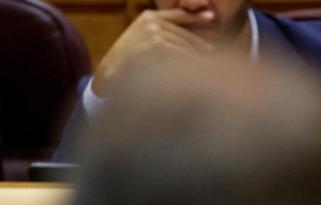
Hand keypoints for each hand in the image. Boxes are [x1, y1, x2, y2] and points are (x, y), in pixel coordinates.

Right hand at [91, 8, 214, 95]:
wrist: (108, 74)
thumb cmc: (125, 62)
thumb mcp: (140, 41)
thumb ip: (160, 34)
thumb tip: (185, 40)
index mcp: (149, 17)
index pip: (179, 15)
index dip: (196, 17)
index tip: (211, 18)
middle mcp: (152, 22)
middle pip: (184, 33)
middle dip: (199, 44)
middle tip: (212, 52)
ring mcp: (154, 33)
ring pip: (184, 45)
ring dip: (196, 56)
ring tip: (207, 65)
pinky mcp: (156, 45)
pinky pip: (180, 54)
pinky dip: (189, 63)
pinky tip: (197, 70)